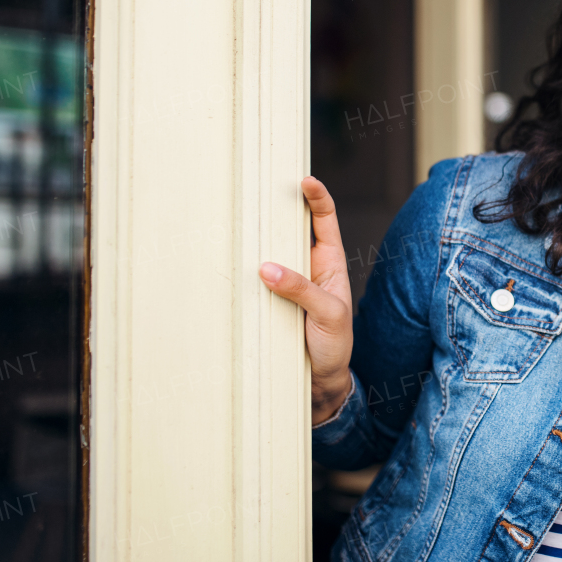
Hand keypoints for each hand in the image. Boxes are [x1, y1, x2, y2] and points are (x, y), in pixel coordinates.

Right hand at [259, 177, 353, 425]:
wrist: (320, 381)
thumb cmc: (334, 345)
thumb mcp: (327, 315)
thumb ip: (301, 291)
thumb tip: (266, 268)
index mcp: (330, 262)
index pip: (325, 221)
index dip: (317, 198)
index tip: (305, 180)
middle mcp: (307, 267)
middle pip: (290, 230)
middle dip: (275, 209)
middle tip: (256, 189)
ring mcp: (286, 283)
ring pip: (268, 253)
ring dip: (255, 241)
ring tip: (236, 221)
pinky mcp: (269, 301)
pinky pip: (254, 281)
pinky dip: (242, 271)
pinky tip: (226, 262)